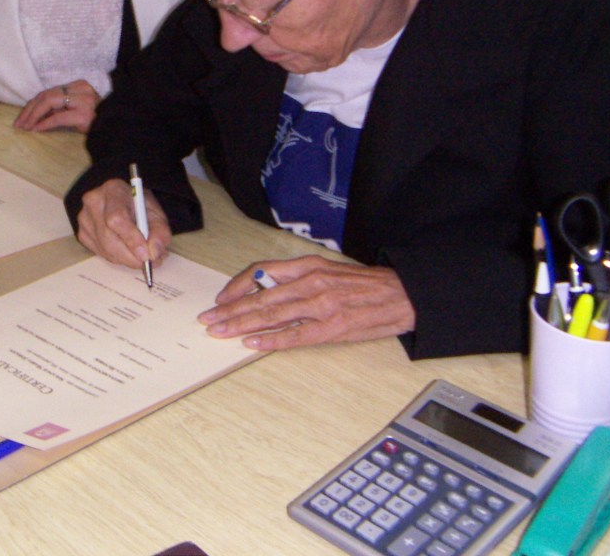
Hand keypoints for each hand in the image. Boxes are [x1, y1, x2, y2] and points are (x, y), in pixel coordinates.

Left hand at [14, 80, 99, 132]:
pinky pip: (58, 117)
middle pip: (47, 95)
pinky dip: (45, 123)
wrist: (114, 130)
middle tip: (19, 124)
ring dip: (34, 115)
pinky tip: (36, 129)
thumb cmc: (95, 122)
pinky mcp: (84, 114)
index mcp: (79, 85)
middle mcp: (81, 89)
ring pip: (49, 102)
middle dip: (30, 110)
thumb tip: (35, 114)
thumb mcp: (75, 109)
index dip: (33, 104)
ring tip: (25, 127)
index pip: (49, 92)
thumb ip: (60, 107)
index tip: (22, 117)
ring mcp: (84, 101)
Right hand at [76, 178, 170, 268]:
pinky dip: (117, 258)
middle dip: (130, 255)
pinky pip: (101, 253)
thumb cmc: (139, 207)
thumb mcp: (156, 214)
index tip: (145, 255)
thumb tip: (154, 253)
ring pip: (105, 249)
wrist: (123, 202)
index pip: (117, 218)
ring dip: (126, 259)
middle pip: (108, 237)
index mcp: (113, 190)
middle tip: (148, 263)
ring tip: (142, 258)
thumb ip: (160, 232)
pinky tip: (127, 251)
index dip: (131, 239)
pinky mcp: (82, 233)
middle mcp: (94, 202)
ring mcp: (85, 218)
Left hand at [197, 255, 415, 349]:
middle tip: (208, 319)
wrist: (402, 295)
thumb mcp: (328, 270)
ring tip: (220, 332)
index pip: (262, 271)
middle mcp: (311, 282)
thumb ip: (298, 278)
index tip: (221, 298)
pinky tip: (252, 344)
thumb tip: (265, 290)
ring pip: (272, 315)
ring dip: (241, 325)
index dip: (237, 285)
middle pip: (260, 296)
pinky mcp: (331, 328)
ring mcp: (321, 306)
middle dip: (230, 309)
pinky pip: (294, 336)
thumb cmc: (364, 285)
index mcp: (308, 266)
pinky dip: (270, 340)